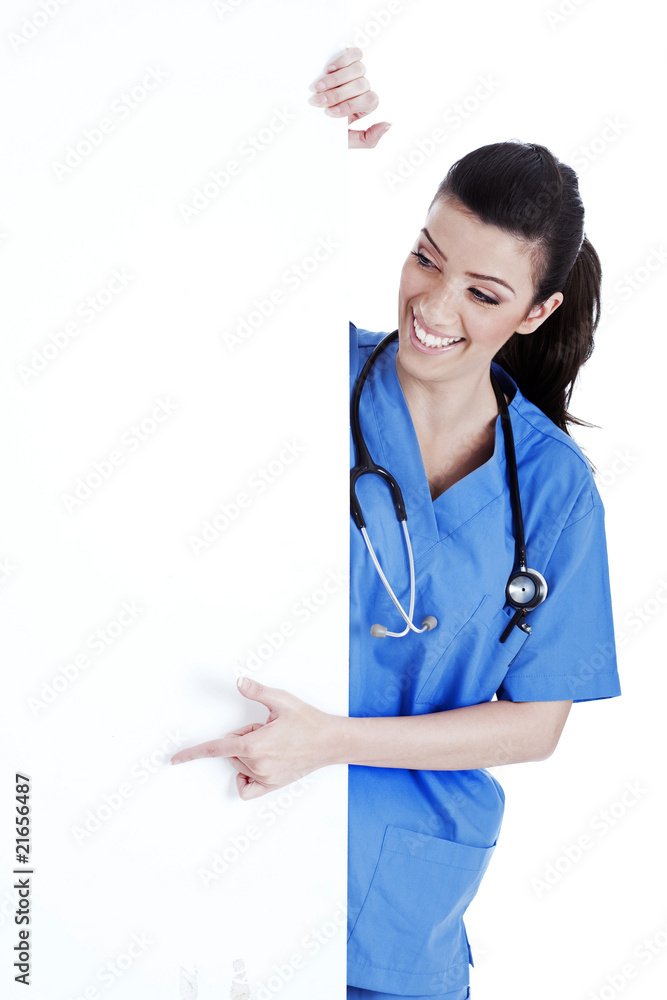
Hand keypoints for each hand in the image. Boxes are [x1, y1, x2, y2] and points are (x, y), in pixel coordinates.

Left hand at [170, 677, 342, 798]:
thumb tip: (239, 682)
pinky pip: (248, 789)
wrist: (330, 742)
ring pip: (239, 766)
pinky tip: (254, 767)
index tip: (175, 759)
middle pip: (231, 751)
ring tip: (271, 742)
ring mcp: (265, 778)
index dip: (193, 753)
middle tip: (265, 728)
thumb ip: (257, 691)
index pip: (215, 749)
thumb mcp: (281, 701)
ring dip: (247, 753)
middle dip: (242, 738)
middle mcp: (257, 765)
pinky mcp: (273, 785)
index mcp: (254, 745)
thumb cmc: (307, 721)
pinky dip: (245, 778)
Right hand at [308, 46, 390, 148]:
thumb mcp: (348, 140)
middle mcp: (364, 88)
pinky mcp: (349, 58)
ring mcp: (357, 72)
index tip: (329, 113)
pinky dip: (341, 60)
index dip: (349, 106)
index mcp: (365, 106)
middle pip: (361, 85)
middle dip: (337, 95)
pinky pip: (355, 54)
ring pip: (358, 70)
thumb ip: (368, 139)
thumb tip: (387, 124)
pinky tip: (327, 70)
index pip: (369, 101)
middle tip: (317, 102)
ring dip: (335, 80)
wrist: (310, 117)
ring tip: (317, 88)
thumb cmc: (328, 128)